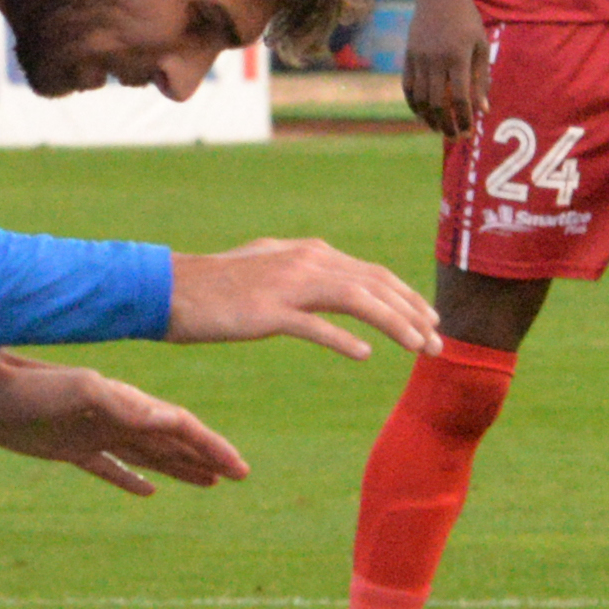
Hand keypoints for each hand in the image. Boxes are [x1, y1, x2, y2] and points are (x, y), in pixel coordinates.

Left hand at [0, 353, 245, 496]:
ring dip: (180, 468)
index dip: (212, 447)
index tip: (239, 469)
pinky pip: (110, 468)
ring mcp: (93, 434)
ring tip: (209, 484)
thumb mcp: (78, 391)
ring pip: (149, 455)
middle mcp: (115, 418)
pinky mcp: (69, 449)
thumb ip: (120, 402)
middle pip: (172, 442)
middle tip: (239, 477)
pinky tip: (149, 492)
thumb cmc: (30, 388)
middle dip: (206, 457)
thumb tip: (165, 419)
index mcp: (125, 404)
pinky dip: (132, 480)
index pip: (180, 426)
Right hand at [166, 236, 435, 360]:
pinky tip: (364, 355)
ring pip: (356, 301)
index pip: (372, 274)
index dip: (407, 297)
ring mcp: (287, 285)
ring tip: (421, 348)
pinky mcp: (266, 311)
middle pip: (375, 285)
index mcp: (309, 253)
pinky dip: (342, 339)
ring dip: (395, 325)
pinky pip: (313, 326)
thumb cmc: (217, 288)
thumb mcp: (270, 271)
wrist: (168, 289)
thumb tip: (340, 287)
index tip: (432, 320)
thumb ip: (307, 276)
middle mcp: (305, 261)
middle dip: (414, 313)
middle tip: (440, 342)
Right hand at [402, 0, 489, 144]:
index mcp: (457, 57)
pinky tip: (423, 115)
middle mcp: (435, 60)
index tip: (469, 132)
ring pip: (421, 99)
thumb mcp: (480, 46)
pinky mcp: (408, 57)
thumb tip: (483, 109)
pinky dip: (414, 105)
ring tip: (440, 130)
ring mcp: (418, 59)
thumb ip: (482, 79)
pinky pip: (408, 87)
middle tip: (455, 138)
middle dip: (447, 125)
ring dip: (430, 119)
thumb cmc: (467, 21)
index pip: (460, 98)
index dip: (464, 119)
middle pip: (438, 103)